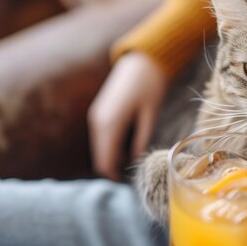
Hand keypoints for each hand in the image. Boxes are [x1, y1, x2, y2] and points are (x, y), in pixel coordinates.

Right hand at [88, 52, 166, 179]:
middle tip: (130, 178)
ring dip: (110, 158)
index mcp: (110, 123)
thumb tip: (135, 160)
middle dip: (112, 169)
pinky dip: (109, 147)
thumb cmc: (149, 85)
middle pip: (99, 156)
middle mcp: (98, 121)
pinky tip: (125, 150)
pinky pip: (100, 137)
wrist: (139, 61)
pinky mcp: (99, 112)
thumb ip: (141, 139)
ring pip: (98, 148)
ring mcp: (96, 116)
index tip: (128, 184)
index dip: (114, 175)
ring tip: (130, 166)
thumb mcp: (150, 115)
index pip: (105, 159)